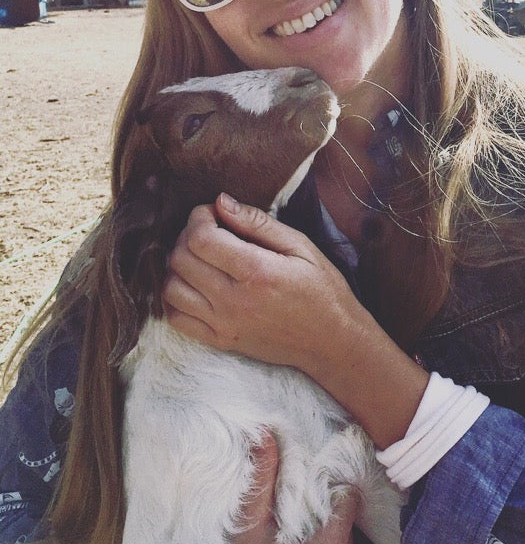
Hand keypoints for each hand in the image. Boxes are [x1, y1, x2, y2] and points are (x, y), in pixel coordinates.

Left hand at [162, 193, 361, 367]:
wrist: (332, 341)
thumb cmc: (323, 291)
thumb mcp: (302, 247)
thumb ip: (259, 223)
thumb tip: (222, 202)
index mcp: (257, 272)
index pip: (201, 239)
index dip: (199, 218)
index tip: (213, 214)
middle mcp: (235, 300)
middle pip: (181, 260)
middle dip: (188, 237)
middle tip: (210, 232)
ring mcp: (224, 324)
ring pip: (171, 288)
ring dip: (179, 267)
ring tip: (202, 259)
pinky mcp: (220, 341)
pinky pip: (176, 319)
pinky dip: (176, 298)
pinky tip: (195, 286)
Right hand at [228, 432, 356, 543]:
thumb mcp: (248, 525)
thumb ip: (262, 479)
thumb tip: (267, 434)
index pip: (349, 500)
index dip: (332, 485)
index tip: (314, 480)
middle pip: (345, 519)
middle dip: (325, 507)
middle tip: (299, 501)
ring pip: (341, 537)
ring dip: (324, 529)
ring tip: (296, 525)